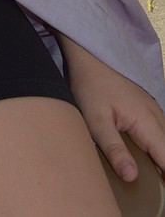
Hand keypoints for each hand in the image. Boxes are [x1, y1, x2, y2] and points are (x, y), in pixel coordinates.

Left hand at [58, 33, 164, 181]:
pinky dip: (157, 144)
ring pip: (164, 139)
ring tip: (153, 176)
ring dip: (161, 156)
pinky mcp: (144, 105)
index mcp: (147, 122)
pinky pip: (159, 129)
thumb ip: (114, 149)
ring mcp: (151, 108)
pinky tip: (147, 153)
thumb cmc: (90, 84)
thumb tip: (132, 177)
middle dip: (164, 169)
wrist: (87, 54)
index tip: (162, 191)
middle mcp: (155, 115)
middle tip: (155, 186)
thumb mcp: (96, 120)